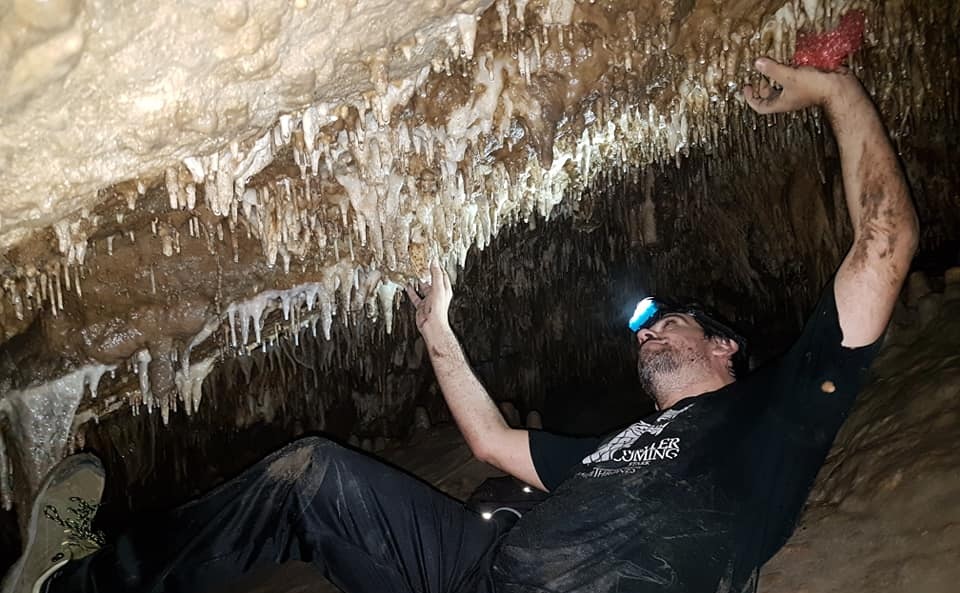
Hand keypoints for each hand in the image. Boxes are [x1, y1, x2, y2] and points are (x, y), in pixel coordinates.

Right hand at [406, 260, 452, 337]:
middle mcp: (437, 293)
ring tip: (413, 273)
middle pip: (432, 280)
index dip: (437, 266)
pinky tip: (408, 286)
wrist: (431, 325)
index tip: (432, 259)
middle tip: (421, 264)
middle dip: (427, 272)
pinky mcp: (421, 305)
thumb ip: (436, 275)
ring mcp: (429, 299)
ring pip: (423, 287)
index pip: (442, 274)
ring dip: (418, 281)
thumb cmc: (438, 310)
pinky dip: (411, 291)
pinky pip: (415, 296)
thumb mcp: (438, 289)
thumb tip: (435, 263)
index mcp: (444, 289)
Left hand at [742, 57, 862, 114]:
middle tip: (759, 74)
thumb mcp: (789, 77)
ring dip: (776, 76)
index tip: (746, 87)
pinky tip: (789, 61)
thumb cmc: (815, 87)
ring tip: (772, 65)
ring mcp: (799, 91)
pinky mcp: (809, 82)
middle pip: (770, 96)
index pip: (760, 106)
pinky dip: (789, 70)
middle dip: (763, 85)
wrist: (839, 87)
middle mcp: (789, 99)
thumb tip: (758, 63)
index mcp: (781, 103)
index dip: (750, 98)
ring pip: (782, 86)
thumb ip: (772, 70)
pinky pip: (794, 78)